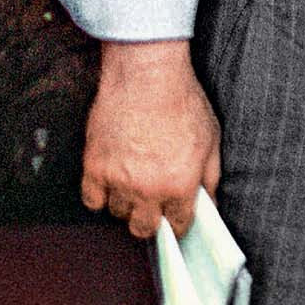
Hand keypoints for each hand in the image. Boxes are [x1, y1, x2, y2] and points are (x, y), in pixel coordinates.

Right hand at [81, 40, 220, 239]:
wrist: (147, 76)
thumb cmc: (182, 100)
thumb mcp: (211, 137)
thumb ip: (210, 175)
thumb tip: (209, 200)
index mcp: (180, 184)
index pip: (178, 224)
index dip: (178, 223)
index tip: (175, 219)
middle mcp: (148, 189)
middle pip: (143, 229)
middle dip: (150, 220)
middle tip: (153, 204)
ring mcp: (118, 181)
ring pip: (118, 213)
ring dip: (126, 203)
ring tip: (134, 181)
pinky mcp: (94, 168)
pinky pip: (92, 200)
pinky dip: (100, 193)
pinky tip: (112, 178)